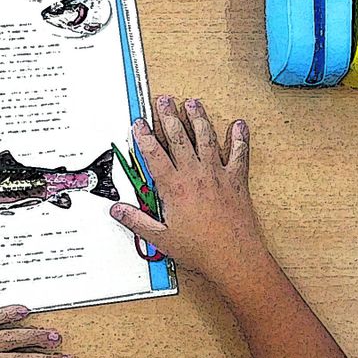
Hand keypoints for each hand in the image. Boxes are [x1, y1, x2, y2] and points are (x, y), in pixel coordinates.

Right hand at [110, 95, 265, 281]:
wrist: (234, 256)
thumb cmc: (201, 250)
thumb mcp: (161, 238)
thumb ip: (137, 221)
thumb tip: (118, 211)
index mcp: (175, 188)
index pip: (154, 155)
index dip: (144, 137)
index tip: (139, 123)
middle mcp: (196, 175)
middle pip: (179, 138)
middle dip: (169, 116)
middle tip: (164, 100)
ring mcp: (217, 174)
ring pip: (206, 138)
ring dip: (198, 118)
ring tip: (192, 103)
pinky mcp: (236, 180)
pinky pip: (239, 153)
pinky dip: (240, 138)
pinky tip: (239, 124)